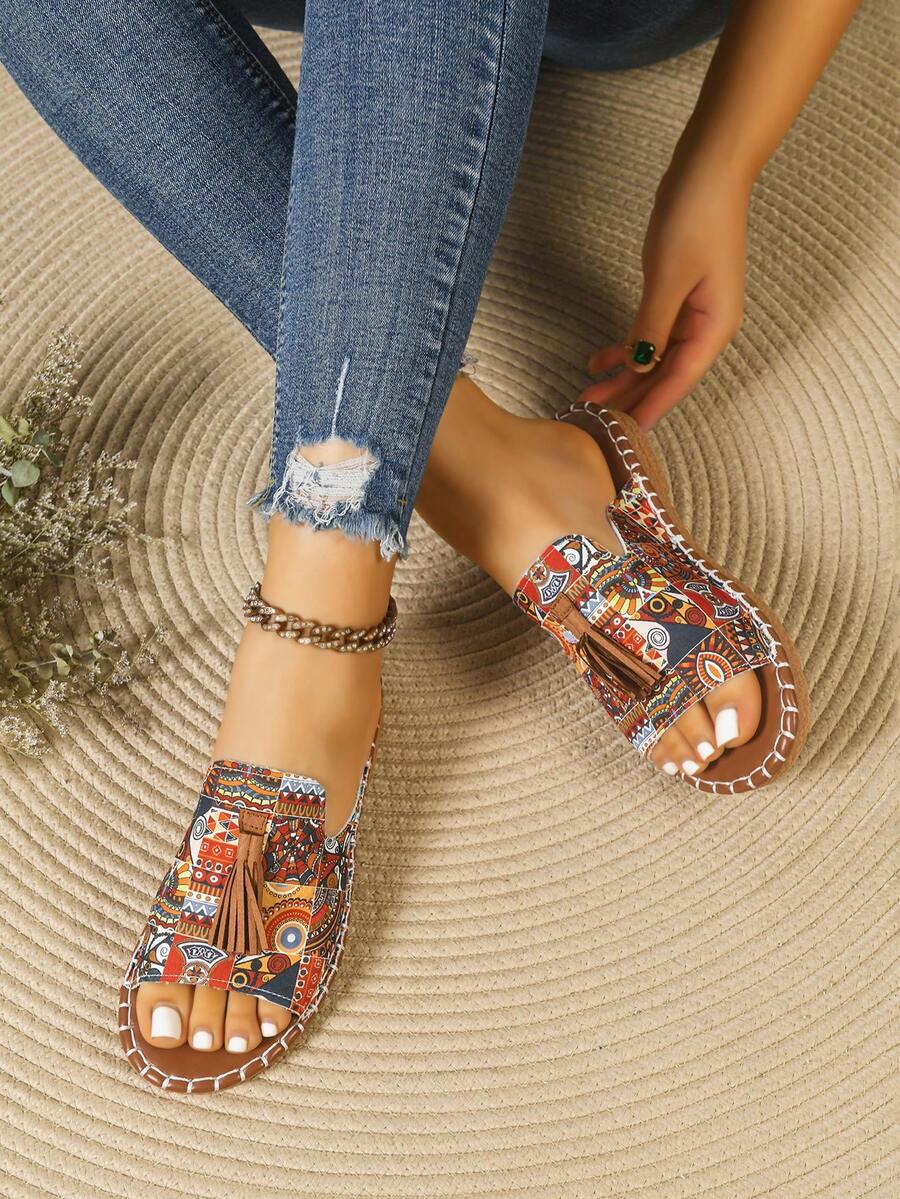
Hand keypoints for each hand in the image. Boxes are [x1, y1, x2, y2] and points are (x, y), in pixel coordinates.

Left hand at [582, 161, 750, 428]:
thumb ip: (652, 327)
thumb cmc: (694, 218)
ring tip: (588, 394)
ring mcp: (693, 311)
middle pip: (666, 373)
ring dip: (624, 375)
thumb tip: (639, 367)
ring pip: (655, 356)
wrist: (708, 170)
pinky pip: (651, 333)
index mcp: (715, 327)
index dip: (652, 406)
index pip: (680, 379)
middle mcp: (708, 325)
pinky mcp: (677, 295)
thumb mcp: (667, 278)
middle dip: (631, 396)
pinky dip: (626, 347)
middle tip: (593, 418)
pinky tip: (600, 361)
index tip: (626, 432)